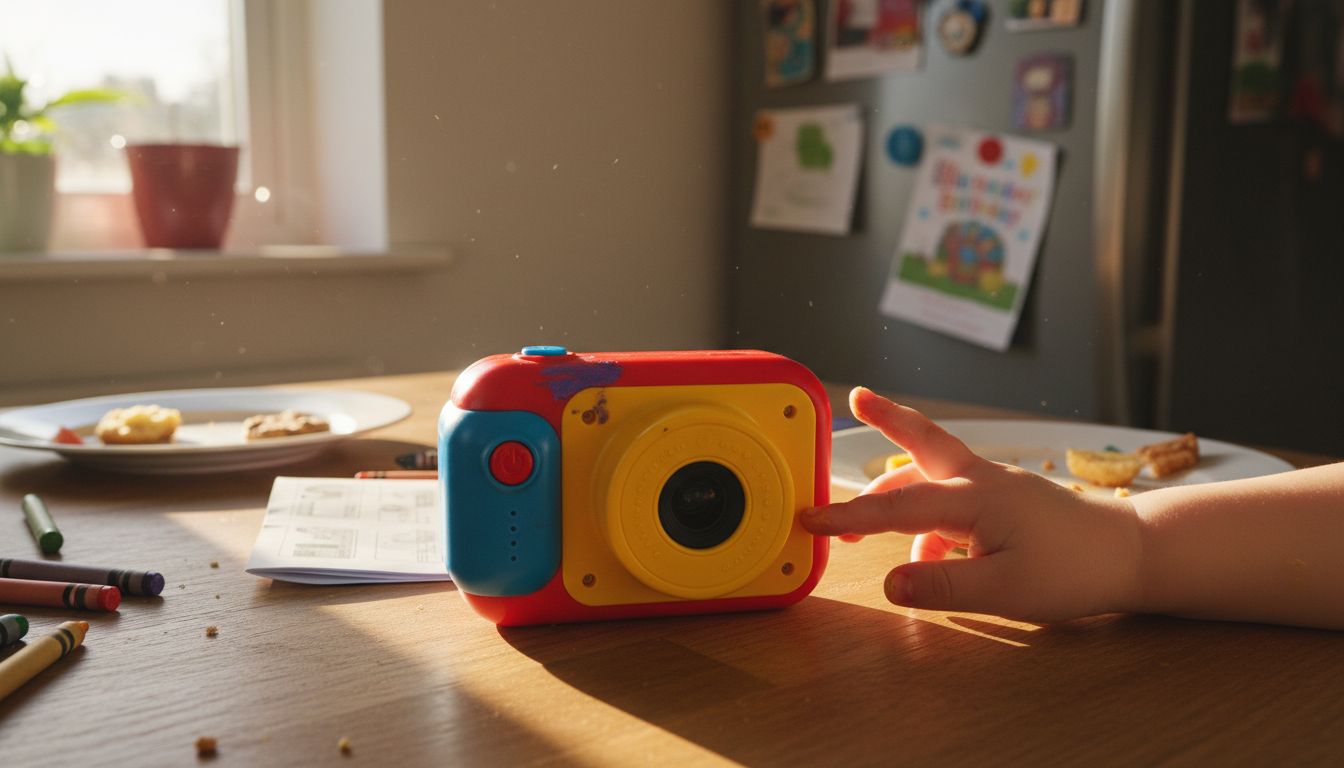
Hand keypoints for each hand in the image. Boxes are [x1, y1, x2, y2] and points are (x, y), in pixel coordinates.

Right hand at [802, 388, 1144, 622]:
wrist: (1132, 555)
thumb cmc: (1075, 571)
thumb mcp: (1005, 591)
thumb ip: (944, 587)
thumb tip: (890, 583)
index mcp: (973, 498)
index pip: (895, 506)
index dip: (847, 515)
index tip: (809, 519)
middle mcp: (980, 481)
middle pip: (921, 442)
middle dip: (886, 420)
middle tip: (856, 399)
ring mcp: (996, 487)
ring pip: (933, 474)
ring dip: (898, 489)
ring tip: (865, 525)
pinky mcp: (1007, 501)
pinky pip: (955, 502)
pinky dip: (930, 522)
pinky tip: (929, 560)